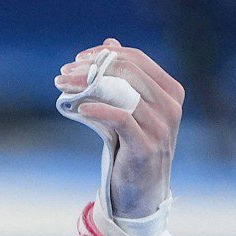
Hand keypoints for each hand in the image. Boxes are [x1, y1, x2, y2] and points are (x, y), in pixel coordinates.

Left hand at [54, 38, 185, 216]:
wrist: (141, 193)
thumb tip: (111, 42)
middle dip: (91, 68)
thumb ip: (125, 78)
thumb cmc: (133, 147)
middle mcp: (171, 106)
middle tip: (64, 74)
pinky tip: (80, 109)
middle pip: (128, 71)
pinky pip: (121, 118)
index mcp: (171, 91)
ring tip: (63, 87)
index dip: (105, 54)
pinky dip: (98, 110)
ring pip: (122, 92)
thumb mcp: (132, 108)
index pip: (136, 59)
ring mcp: (162, 127)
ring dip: (86, 86)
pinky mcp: (147, 146)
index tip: (78, 60)